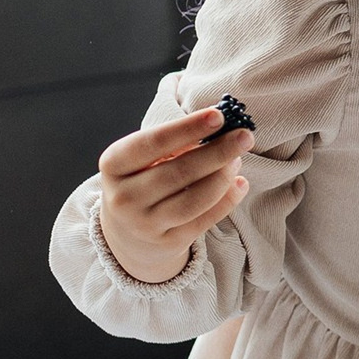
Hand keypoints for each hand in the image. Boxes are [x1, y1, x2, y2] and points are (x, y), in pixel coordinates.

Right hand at [97, 108, 249, 284]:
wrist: (127, 234)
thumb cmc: (141, 181)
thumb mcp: (142, 159)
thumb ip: (173, 143)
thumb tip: (217, 129)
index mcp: (113, 165)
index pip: (152, 142)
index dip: (187, 128)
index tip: (218, 116)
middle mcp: (124, 197)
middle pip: (179, 171)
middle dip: (218, 152)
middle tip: (245, 136)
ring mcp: (144, 224)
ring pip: (195, 199)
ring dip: (223, 177)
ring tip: (237, 160)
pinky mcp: (167, 242)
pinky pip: (205, 220)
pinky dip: (227, 200)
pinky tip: (240, 183)